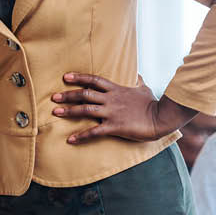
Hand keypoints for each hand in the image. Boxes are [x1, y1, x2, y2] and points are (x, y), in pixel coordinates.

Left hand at [51, 73, 196, 143]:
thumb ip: (137, 81)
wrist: (161, 118)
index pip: (94, 80)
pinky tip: (71, 140)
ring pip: (86, 110)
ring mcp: (112, 113)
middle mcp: (111, 99)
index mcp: (116, 90)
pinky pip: (94, 131)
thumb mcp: (144, 89)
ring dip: (69, 111)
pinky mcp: (115, 126)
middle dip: (68, 95)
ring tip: (56, 112)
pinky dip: (81, 136)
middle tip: (54, 97)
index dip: (79, 77)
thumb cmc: (153, 104)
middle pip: (85, 94)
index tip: (65, 77)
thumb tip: (137, 74)